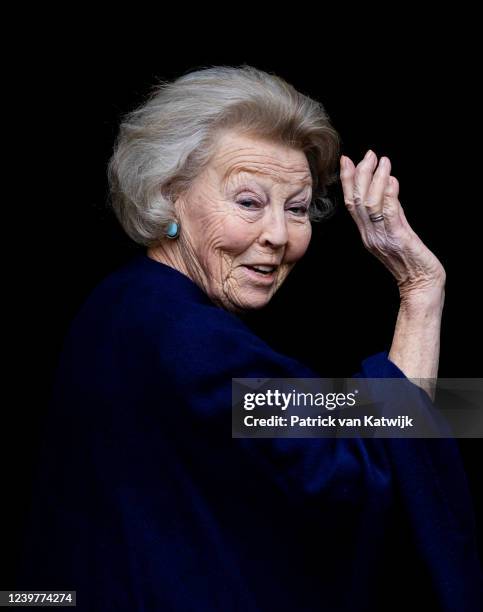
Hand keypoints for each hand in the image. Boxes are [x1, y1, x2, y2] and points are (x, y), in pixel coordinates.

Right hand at [340, 150, 445, 301]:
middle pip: (356, 201)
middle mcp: (369, 235)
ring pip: (369, 205)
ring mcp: (381, 238)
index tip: (346, 160)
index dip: (347, 181)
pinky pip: (388, 215)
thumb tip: (388, 183)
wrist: (420, 284)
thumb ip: (390, 210)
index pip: (350, 203)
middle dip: (360, 174)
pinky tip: (392, 181)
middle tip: (368, 155)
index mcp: (366, 233)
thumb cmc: (410, 261)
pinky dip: (388, 195)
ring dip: (375, 180)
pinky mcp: (397, 239)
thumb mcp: (395, 231)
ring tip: (383, 162)